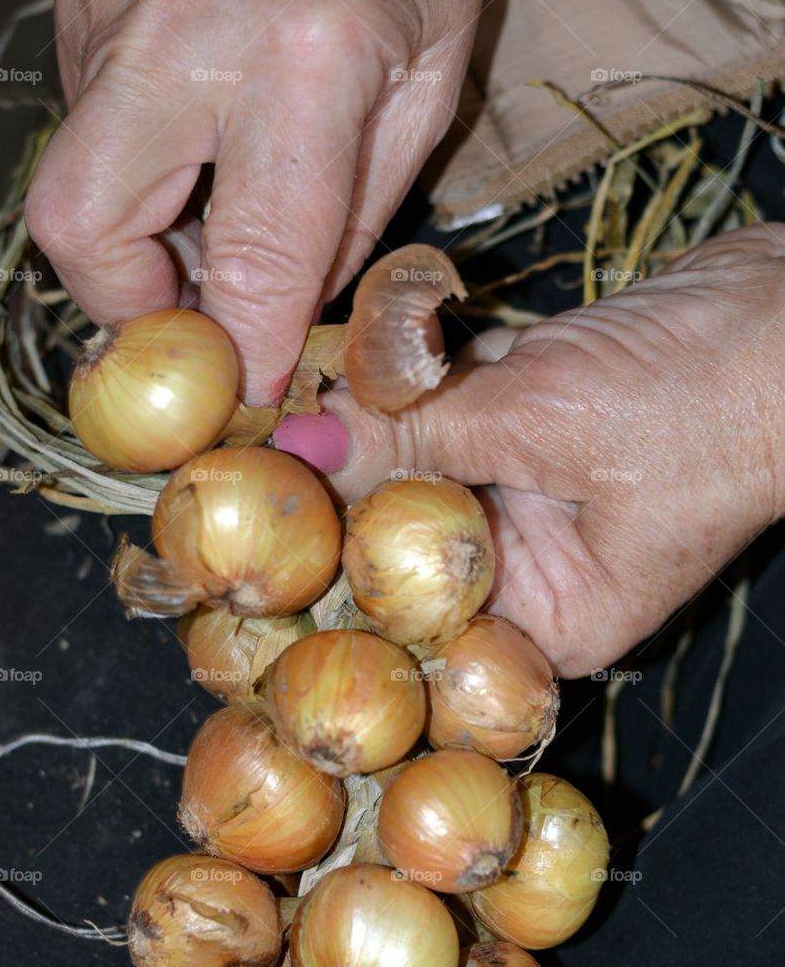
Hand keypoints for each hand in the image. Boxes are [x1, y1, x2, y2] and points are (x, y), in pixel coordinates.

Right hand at [25, 0, 482, 404]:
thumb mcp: (424, 87)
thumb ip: (350, 216)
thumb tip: (279, 316)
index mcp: (302, 63)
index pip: (251, 268)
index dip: (246, 357)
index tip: (250, 394)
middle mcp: (180, 37)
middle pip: (85, 229)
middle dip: (129, 304)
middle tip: (195, 314)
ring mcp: (111, 8)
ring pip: (72, 181)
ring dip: (134, 237)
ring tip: (210, 219)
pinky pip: (88, 124)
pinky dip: (137, 165)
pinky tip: (197, 139)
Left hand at [276, 225, 784, 675]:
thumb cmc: (703, 401)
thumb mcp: (541, 423)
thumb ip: (416, 433)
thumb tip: (306, 441)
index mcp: (548, 619)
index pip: (414, 618)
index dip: (336, 568)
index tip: (265, 516)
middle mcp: (535, 571)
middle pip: (408, 539)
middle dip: (349, 479)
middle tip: (273, 435)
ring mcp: (535, 495)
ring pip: (427, 464)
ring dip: (382, 414)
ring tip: (311, 381)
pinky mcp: (538, 429)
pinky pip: (460, 411)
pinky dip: (426, 376)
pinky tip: (372, 347)